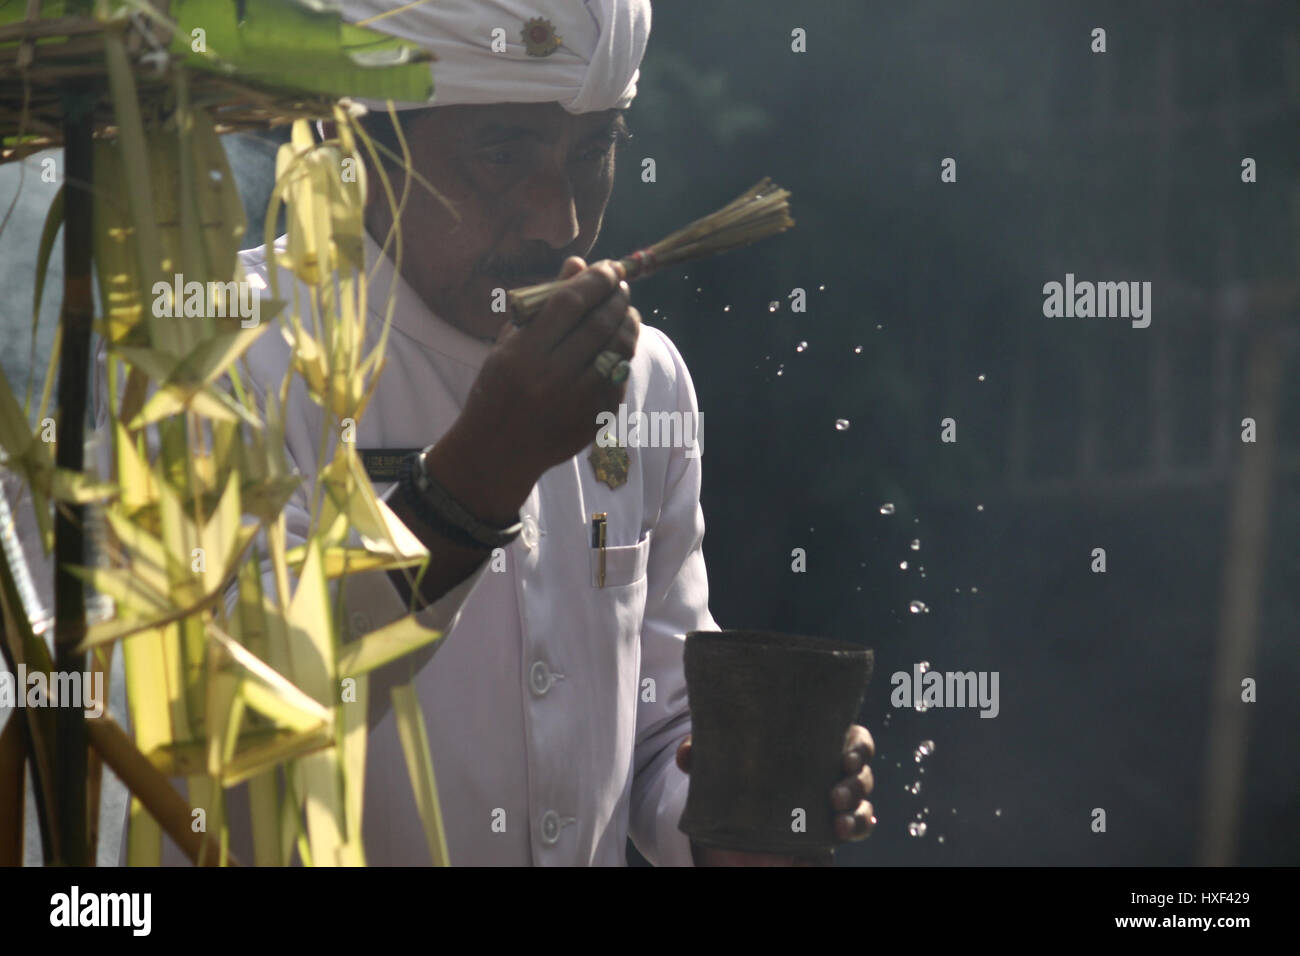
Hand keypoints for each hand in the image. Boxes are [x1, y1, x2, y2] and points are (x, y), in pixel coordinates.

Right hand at [427, 257, 639, 522]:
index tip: (607, 268)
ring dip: (628, 324)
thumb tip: (579, 264)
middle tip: (620, 287)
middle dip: (617, 298)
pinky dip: (624, 356)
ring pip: (618, 351)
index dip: (595, 280)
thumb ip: (545, 304)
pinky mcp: (594, 420)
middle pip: (599, 324)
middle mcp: (551, 378)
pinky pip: (620, 379)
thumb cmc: (499, 388)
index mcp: (523, 354)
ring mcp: (576, 402)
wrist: (498, 450)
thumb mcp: (509, 343)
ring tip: (625, 312)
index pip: (570, 303)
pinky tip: (618, 345)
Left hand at [675, 724, 875, 866]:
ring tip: (840, 821)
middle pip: (862, 771)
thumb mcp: (720, 759)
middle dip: (857, 781)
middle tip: (837, 791)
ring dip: (859, 810)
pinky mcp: (831, 828)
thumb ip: (704, 752)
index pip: (852, 738)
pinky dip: (858, 827)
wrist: (736, 816)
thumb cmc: (739, 770)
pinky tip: (844, 831)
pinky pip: (858, 826)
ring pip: (864, 801)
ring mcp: (835, 800)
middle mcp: (831, 769)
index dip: (858, 746)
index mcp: (816, 742)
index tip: (845, 756)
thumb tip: (687, 756)